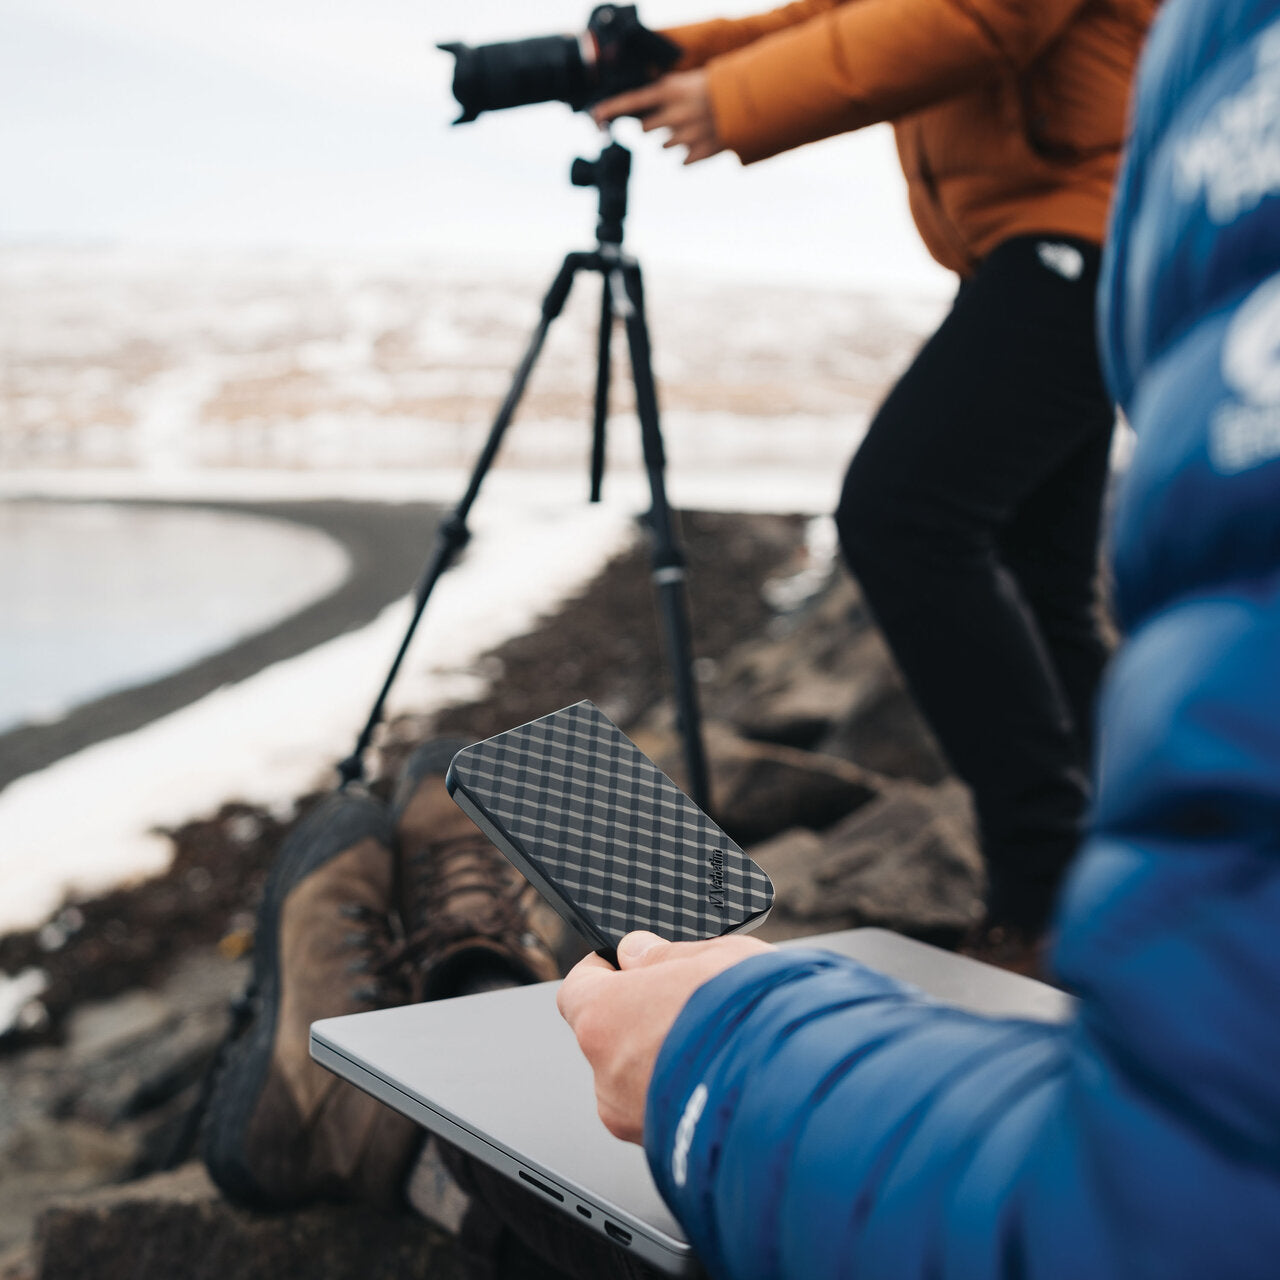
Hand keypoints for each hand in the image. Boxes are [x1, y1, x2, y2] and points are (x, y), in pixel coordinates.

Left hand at [557, 930, 771, 1142]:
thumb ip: (663, 954)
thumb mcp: (711, 957)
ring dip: (665, 1061)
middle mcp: (607, 1076)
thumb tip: (639, 950)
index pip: (577, 988)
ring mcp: (634, 1121)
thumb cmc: (750, 1020)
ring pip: (637, 1080)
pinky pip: (665, 1112)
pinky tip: (723, 1075)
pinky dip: (686, 1095)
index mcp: (604, 1017)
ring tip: (717, 1041)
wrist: (795, 1092)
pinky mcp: (666, 1150)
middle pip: (610, 1036)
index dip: (602, 972)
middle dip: (643, 1018)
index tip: (625, 963)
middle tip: (685, 1002)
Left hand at [591, 71, 724, 164]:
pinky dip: (689, 155)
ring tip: (693, 127)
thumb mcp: (685, 84)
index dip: (610, 109)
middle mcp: (672, 115)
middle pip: (646, 129)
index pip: (631, 101)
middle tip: (673, 118)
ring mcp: (685, 136)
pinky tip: (702, 142)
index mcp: (668, 93)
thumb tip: (643, 121)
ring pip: (664, 146)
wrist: (745, 102)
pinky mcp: (698, 153)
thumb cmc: (713, 89)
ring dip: (674, 139)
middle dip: (655, 125)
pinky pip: (683, 161)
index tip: (594, 116)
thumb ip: (663, 98)